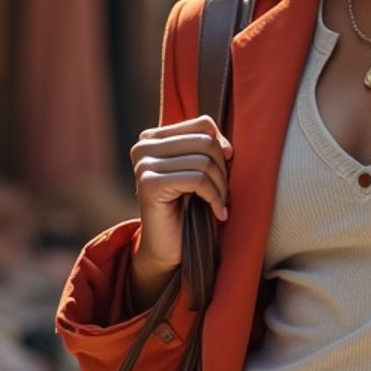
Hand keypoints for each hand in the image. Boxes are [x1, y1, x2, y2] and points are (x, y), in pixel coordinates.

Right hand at [128, 115, 232, 307]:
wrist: (167, 248)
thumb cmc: (187, 207)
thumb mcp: (196, 169)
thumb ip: (205, 147)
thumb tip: (224, 142)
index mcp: (153, 137)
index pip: (202, 123)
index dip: (221, 144)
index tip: (227, 166)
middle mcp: (143, 146)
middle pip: (205, 141)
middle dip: (222, 169)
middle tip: (223, 192)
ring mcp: (143, 164)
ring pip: (204, 162)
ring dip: (220, 187)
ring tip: (219, 203)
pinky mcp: (149, 183)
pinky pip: (198, 180)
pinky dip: (215, 198)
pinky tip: (218, 213)